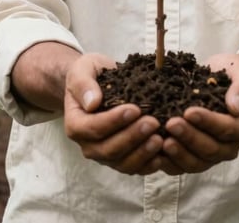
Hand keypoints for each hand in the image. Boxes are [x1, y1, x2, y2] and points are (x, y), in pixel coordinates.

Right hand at [64, 52, 164, 174]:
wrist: (97, 82)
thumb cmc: (89, 74)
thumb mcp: (81, 71)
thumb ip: (83, 85)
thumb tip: (92, 103)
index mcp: (75, 125)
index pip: (93, 128)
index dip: (114, 121)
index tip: (134, 109)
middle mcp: (88, 145)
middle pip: (109, 149)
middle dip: (132, 137)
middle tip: (153, 122)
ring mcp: (105, 155)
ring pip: (123, 163)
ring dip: (142, 153)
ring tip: (160, 139)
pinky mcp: (121, 159)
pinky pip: (134, 168)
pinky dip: (149, 163)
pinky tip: (163, 153)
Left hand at [155, 53, 238, 174]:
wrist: (225, 79)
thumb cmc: (232, 74)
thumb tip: (235, 107)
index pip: (226, 129)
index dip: (207, 122)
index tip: (189, 112)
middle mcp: (230, 146)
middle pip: (210, 149)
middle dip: (189, 137)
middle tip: (171, 124)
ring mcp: (213, 155)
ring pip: (196, 163)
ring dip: (179, 153)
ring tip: (163, 141)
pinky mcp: (196, 157)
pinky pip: (183, 166)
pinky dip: (170, 163)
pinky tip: (156, 153)